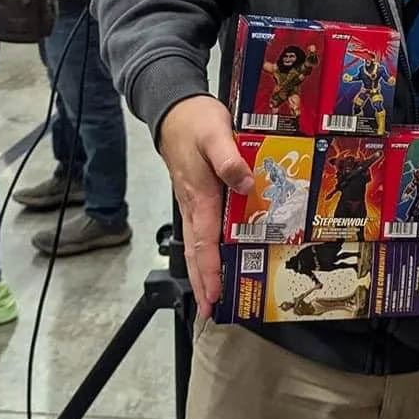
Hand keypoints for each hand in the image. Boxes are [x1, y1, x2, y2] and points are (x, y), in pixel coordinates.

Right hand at [158, 95, 253, 318]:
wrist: (174, 108)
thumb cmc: (195, 121)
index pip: (205, 241)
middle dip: (203, 282)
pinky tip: (213, 259)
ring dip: (201, 271)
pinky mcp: (194, 195)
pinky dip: (204, 251)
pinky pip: (199, 231)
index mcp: (200, 195)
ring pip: (195, 244)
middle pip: (196, 252)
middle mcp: (193, 204)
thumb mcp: (216, 133)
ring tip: (209, 297)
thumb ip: (229, 158)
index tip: (214, 295)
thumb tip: (244, 182)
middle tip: (209, 311)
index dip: (210, 270)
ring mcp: (191, 201)